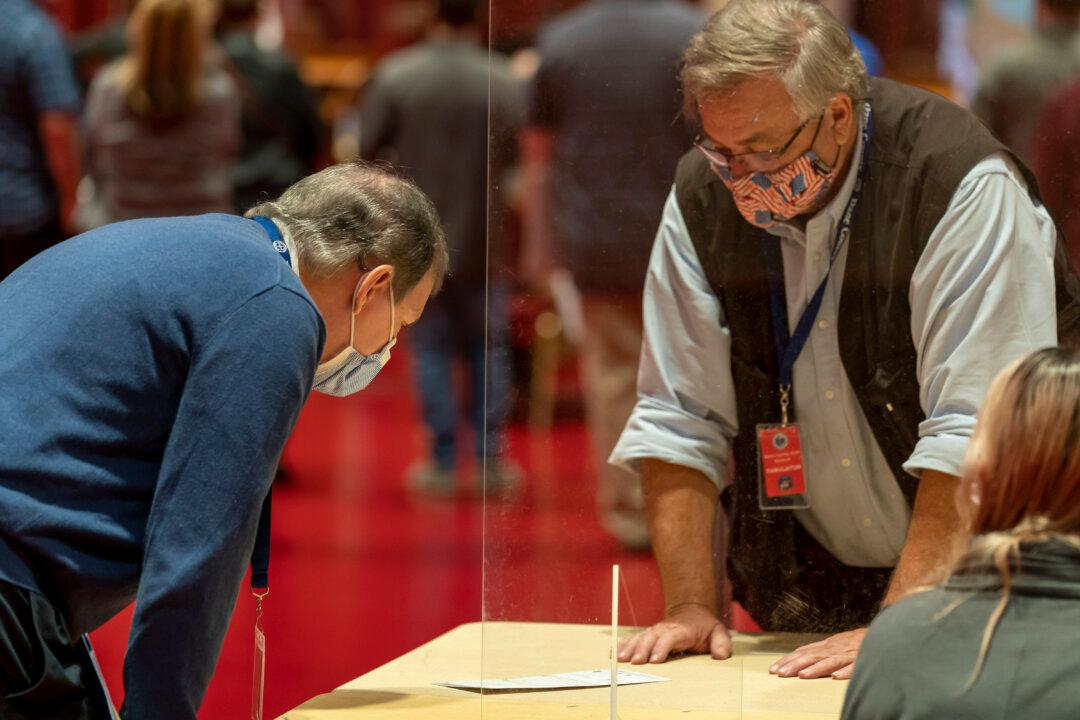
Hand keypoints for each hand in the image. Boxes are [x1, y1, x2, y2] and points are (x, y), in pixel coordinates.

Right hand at [617, 604, 731, 663]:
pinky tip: (614, 651)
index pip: (670, 638)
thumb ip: (722, 643)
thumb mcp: (719, 631)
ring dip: (630, 647)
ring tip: (620, 658)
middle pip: (651, 638)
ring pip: (640, 637)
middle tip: (635, 662)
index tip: (654, 659)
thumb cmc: (704, 626)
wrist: (691, 610)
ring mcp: (655, 630)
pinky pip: (634, 638)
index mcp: (682, 630)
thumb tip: (721, 655)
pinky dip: (623, 643)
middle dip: (642, 650)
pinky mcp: (648, 634)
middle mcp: (665, 629)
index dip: (661, 647)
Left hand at [769, 627, 865, 679]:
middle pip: (812, 656)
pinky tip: (836, 677)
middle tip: (781, 673)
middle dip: (795, 665)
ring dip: (815, 668)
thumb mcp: (835, 644)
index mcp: (827, 646)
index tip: (774, 669)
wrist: (882, 632)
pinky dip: (845, 671)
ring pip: (830, 661)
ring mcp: (848, 654)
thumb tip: (799, 656)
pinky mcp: (863, 659)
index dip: (788, 660)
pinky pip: (854, 667)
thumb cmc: (857, 642)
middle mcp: (835, 649)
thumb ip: (819, 650)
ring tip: (803, 675)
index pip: (804, 652)